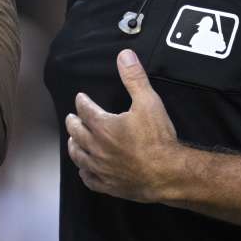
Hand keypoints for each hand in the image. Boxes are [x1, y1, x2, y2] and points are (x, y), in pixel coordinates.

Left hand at [65, 49, 179, 202]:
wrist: (168, 173)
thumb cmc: (158, 139)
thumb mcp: (148, 102)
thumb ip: (134, 78)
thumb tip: (124, 55)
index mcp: (103, 126)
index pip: (85, 110)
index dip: (82, 102)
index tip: (80, 98)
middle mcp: (96, 147)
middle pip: (77, 133)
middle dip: (73, 123)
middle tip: (71, 118)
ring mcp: (101, 168)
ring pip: (79, 156)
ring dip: (74, 146)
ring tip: (73, 140)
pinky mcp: (108, 185)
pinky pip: (89, 179)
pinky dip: (84, 172)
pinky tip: (85, 169)